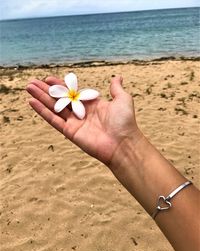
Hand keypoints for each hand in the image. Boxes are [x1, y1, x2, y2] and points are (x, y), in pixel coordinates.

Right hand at [26, 76, 141, 164]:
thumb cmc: (125, 121)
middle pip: (60, 99)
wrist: (123, 143)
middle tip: (32, 82)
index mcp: (91, 104)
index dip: (60, 85)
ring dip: (40, 98)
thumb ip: (116, 88)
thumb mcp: (122, 99)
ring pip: (54, 107)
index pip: (72, 92)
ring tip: (28, 88)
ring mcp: (74, 122)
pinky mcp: (70, 132)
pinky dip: (42, 111)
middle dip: (46, 90)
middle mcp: (81, 112)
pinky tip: (32, 102)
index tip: (48, 78)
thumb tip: (117, 77)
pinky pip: (53, 120)